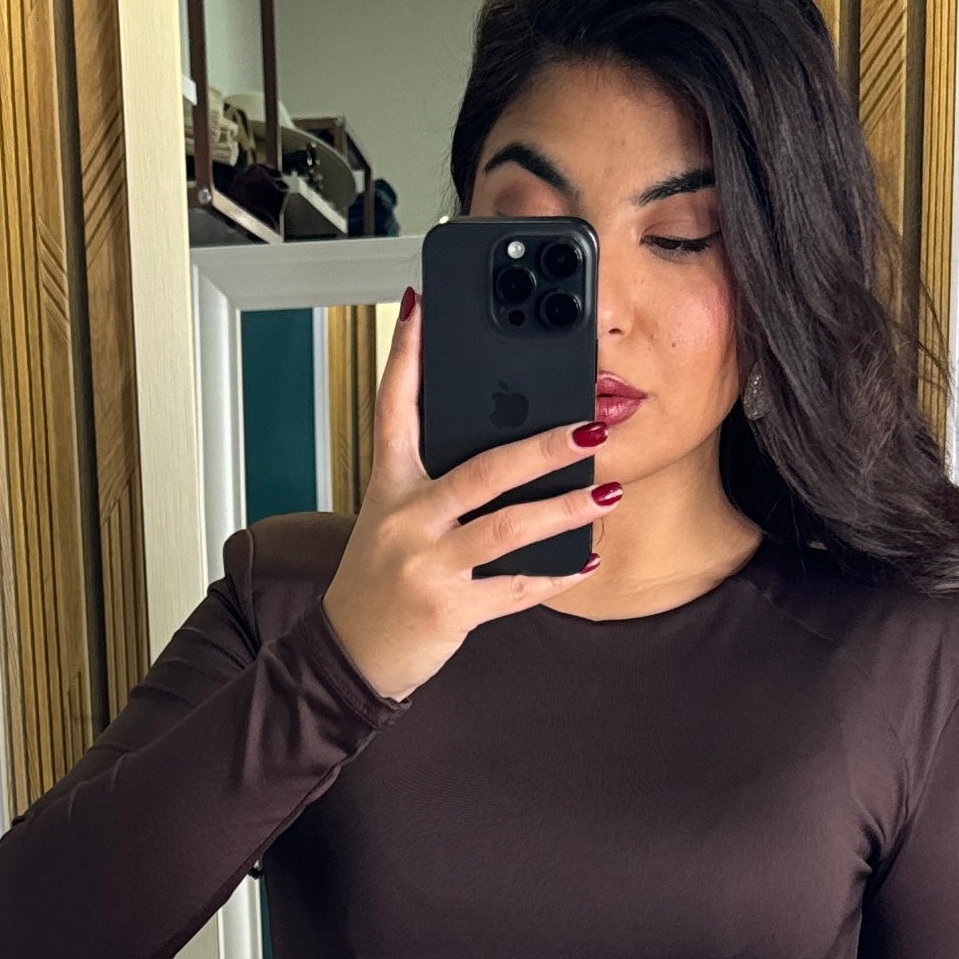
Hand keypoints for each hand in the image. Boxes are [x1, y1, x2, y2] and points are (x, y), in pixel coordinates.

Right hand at [320, 288, 611, 699]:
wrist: (350, 653)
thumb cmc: (379, 579)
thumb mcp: (391, 517)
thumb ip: (433, 478)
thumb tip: (499, 439)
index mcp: (389, 486)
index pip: (394, 407)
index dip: (407, 355)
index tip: (423, 305)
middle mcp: (406, 520)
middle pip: (480, 470)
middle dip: (541, 447)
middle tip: (590, 426)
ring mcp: (428, 566)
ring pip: (507, 529)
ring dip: (565, 509)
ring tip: (608, 491)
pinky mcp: (450, 609)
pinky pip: (516, 589)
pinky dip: (556, 575)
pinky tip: (587, 560)